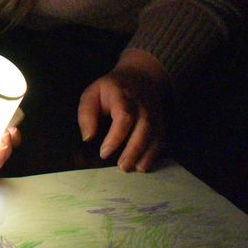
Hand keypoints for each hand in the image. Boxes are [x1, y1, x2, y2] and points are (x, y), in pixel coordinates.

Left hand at [78, 48, 170, 172]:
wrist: (140, 77)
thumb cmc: (111, 89)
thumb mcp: (92, 93)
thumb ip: (86, 114)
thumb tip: (87, 138)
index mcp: (123, 98)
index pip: (123, 118)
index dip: (115, 137)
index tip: (104, 153)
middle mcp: (143, 108)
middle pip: (143, 130)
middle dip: (133, 151)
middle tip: (122, 167)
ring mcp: (155, 116)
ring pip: (155, 137)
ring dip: (145, 156)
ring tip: (134, 169)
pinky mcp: (161, 124)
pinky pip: (161, 141)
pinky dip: (154, 155)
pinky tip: (143, 166)